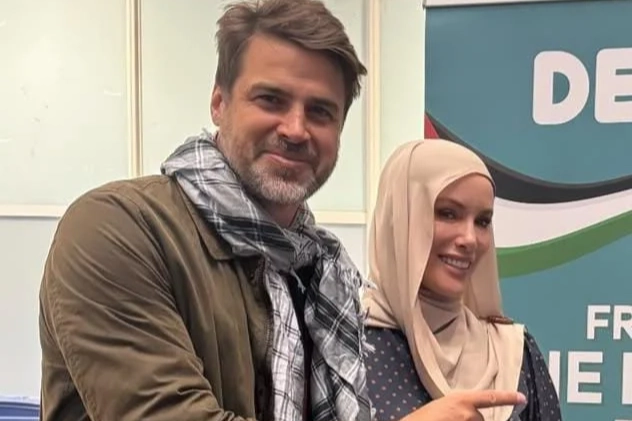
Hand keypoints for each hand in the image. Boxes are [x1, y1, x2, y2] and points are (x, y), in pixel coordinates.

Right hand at [400, 390, 526, 420]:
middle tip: (451, 420)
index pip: (490, 398)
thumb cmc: (423, 418)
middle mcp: (468, 412)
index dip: (507, 398)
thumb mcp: (442, 407)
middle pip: (480, 419)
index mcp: (461, 399)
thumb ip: (458, 408)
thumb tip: (469, 415)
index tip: (522, 398)